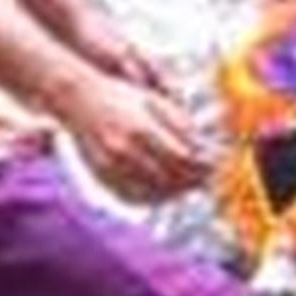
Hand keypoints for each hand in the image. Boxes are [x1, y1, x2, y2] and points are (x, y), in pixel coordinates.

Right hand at [58, 71, 197, 207]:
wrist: (78, 99)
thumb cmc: (119, 95)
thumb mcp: (153, 101)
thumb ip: (179, 124)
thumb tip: (203, 148)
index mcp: (142, 129)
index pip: (182, 158)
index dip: (203, 165)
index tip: (217, 165)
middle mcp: (125, 150)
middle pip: (170, 178)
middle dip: (194, 181)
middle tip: (209, 179)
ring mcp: (110, 165)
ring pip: (152, 192)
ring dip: (176, 193)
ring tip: (190, 186)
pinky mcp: (101, 175)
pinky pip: (131, 197)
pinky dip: (152, 199)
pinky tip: (164, 193)